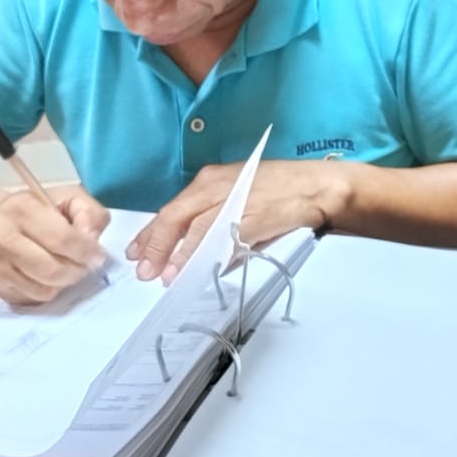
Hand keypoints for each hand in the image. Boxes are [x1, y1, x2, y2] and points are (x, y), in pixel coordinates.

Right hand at [0, 184, 110, 304]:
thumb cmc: (35, 210)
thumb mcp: (67, 197)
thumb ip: (88, 212)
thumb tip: (92, 239)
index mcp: (21, 209)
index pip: (62, 239)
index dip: (87, 252)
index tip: (97, 255)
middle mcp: (1, 237)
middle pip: (53, 271)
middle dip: (77, 271)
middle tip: (84, 265)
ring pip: (44, 290)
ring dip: (62, 283)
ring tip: (64, 268)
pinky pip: (31, 298)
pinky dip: (45, 290)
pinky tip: (44, 275)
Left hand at [127, 160, 348, 283]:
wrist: (319, 186)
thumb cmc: (284, 192)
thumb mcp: (242, 202)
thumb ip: (218, 227)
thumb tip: (202, 257)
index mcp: (211, 180)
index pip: (172, 209)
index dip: (151, 233)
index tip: (137, 252)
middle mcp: (217, 186)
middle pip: (175, 216)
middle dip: (155, 246)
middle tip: (143, 270)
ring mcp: (234, 200)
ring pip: (194, 227)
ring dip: (177, 254)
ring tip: (165, 276)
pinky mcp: (252, 215)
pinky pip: (222, 237)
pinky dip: (206, 254)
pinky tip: (196, 269)